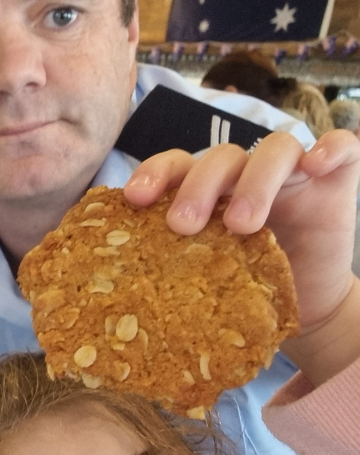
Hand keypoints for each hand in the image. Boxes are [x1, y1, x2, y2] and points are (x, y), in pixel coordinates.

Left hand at [124, 130, 359, 383]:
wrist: (303, 305)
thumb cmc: (245, 284)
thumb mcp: (205, 271)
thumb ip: (173, 260)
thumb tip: (117, 286)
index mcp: (209, 188)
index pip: (178, 164)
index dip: (155, 173)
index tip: (134, 199)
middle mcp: (246, 173)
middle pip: (221, 158)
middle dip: (199, 186)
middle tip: (183, 225)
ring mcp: (291, 173)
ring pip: (273, 151)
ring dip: (255, 182)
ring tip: (241, 225)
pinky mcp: (334, 180)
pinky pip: (342, 149)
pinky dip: (331, 150)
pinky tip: (317, 163)